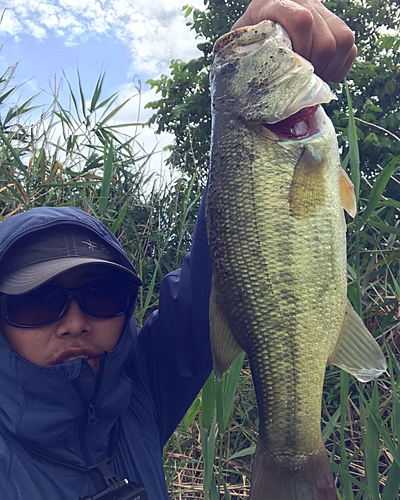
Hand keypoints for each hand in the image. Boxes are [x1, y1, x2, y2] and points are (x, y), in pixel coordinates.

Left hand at [232, 0, 355, 82]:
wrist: (273, 2)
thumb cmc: (253, 27)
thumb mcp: (242, 33)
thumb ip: (240, 48)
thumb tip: (236, 78)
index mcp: (277, 3)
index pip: (301, 21)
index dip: (301, 49)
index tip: (291, 67)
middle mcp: (306, 3)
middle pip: (325, 41)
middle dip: (315, 68)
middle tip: (301, 80)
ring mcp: (324, 12)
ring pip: (342, 41)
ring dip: (330, 68)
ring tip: (314, 78)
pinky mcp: (336, 23)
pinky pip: (350, 46)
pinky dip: (341, 66)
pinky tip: (326, 74)